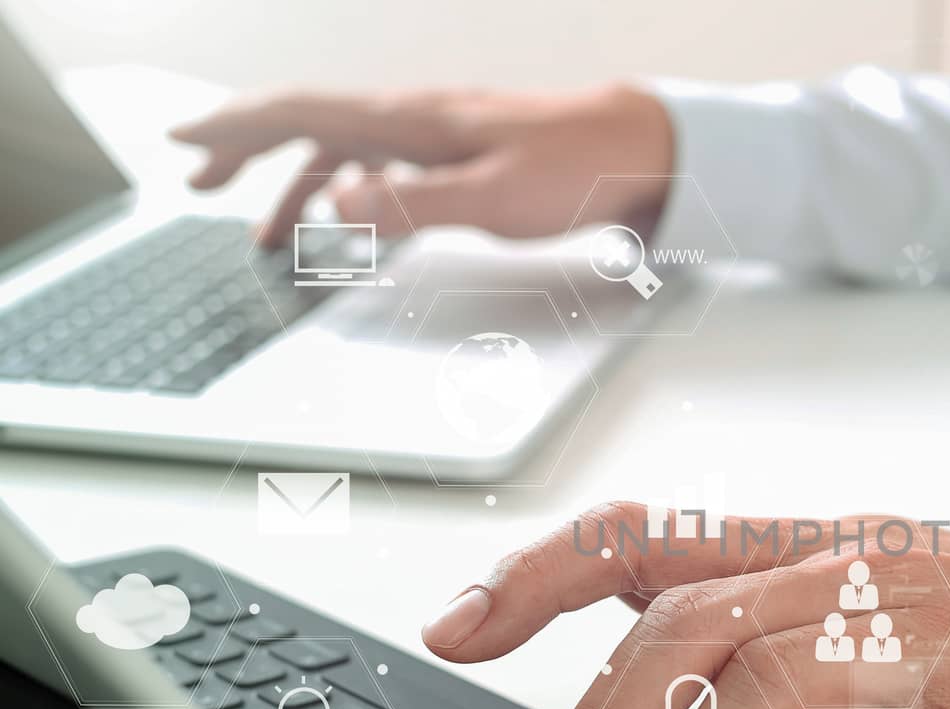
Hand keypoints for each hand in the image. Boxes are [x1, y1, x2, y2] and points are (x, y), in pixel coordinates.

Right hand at [169, 84, 673, 245]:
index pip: (301, 112)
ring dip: (296, 185)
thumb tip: (334, 204)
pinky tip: (347, 222)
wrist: (645, 148)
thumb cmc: (579, 168)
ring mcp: (439, 137)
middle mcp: (416, 120)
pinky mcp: (464, 158)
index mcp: (412, 121)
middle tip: (200, 183)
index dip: (235, 128)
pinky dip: (352, 194)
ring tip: (266, 233)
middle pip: (309, 125)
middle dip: (246, 151)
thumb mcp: (495, 198)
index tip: (182, 143)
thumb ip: (412, 204)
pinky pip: (387, 169)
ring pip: (345, 151)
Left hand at [421, 503, 949, 708]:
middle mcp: (859, 580)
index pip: (651, 534)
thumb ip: (751, 608)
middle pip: (689, 625)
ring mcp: (941, 644)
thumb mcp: (855, 583)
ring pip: (782, 685)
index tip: (458, 624)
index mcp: (810, 550)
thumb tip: (634, 653)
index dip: (542, 571)